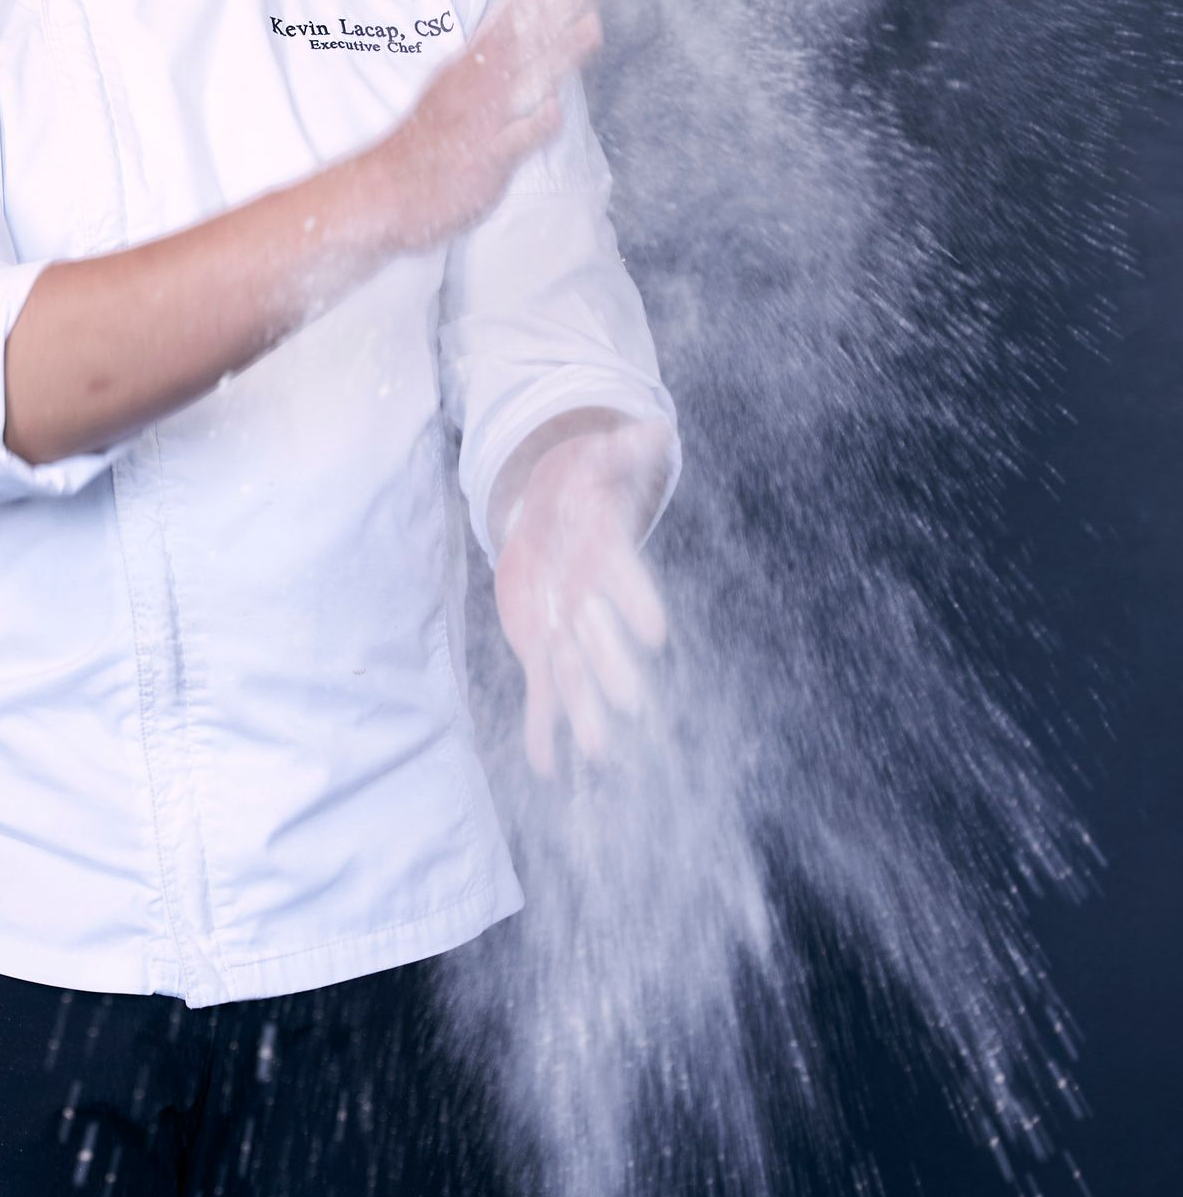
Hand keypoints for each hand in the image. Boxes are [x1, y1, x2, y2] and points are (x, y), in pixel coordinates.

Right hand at [374, 0, 612, 252]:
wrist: (383, 192)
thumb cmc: (426, 142)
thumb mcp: (455, 83)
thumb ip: (493, 44)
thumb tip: (525, 4)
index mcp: (473, 65)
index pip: (519, 11)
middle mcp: (480, 85)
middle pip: (530, 30)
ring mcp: (484, 120)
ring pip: (528, 80)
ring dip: (559, 53)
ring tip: (592, 26)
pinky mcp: (485, 159)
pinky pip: (515, 140)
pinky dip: (535, 125)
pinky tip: (555, 109)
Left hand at [492, 415, 672, 776]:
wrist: (551, 516)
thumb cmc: (580, 489)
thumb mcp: (596, 462)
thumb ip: (622, 449)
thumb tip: (653, 427)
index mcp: (604, 560)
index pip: (624, 582)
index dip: (637, 604)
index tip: (654, 632)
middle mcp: (590, 605)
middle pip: (602, 642)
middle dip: (613, 674)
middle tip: (631, 710)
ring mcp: (566, 633)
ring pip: (574, 680)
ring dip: (584, 716)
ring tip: (599, 755)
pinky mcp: (541, 650)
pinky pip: (541, 696)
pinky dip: (543, 733)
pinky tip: (547, 769)